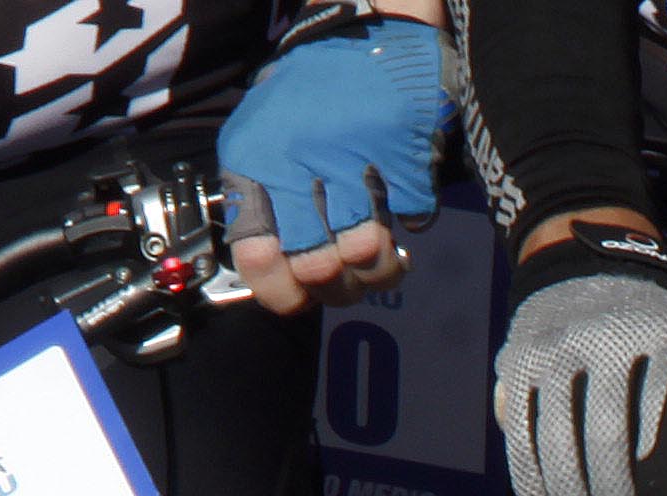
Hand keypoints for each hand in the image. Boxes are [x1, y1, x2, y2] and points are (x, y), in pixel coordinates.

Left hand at [218, 17, 448, 316]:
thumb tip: (289, 280)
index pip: (257, 258)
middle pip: (319, 268)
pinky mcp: (402, 154)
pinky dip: (412, 215)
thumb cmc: (313, 94)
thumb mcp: (266, 143)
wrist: (366, 31)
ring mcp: (352, 160)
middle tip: (350, 274)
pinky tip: (401, 197)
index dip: (284, 291)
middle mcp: (295, 164)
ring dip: (382, 264)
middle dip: (340, 285)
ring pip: (368, 254)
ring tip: (384, 253)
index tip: (304, 292)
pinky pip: (412, 218)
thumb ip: (270, 207)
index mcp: (254, 165)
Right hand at [496, 226, 666, 495]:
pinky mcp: (514, 371)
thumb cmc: (663, 315)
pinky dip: (533, 493)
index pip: (662, 438)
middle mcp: (604, 346)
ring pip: (558, 456)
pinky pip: (521, 444)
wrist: (583, 255)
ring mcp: (553, 358)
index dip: (664, 495)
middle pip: (607, 455)